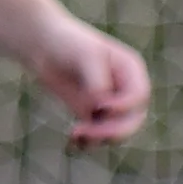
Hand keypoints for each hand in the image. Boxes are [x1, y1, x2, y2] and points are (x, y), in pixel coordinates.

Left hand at [34, 17, 149, 146]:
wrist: (42, 44)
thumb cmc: (68, 42)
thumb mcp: (86, 56)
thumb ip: (97, 82)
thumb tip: (100, 108)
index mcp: (130, 70)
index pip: (139, 96)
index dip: (124, 107)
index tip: (101, 107)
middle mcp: (124, 88)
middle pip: (133, 119)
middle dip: (114, 130)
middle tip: (88, 132)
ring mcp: (108, 102)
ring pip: (115, 131)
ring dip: (99, 138)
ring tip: (76, 134)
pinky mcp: (89, 113)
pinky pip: (96, 134)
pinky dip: (88, 141)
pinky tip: (73, 139)